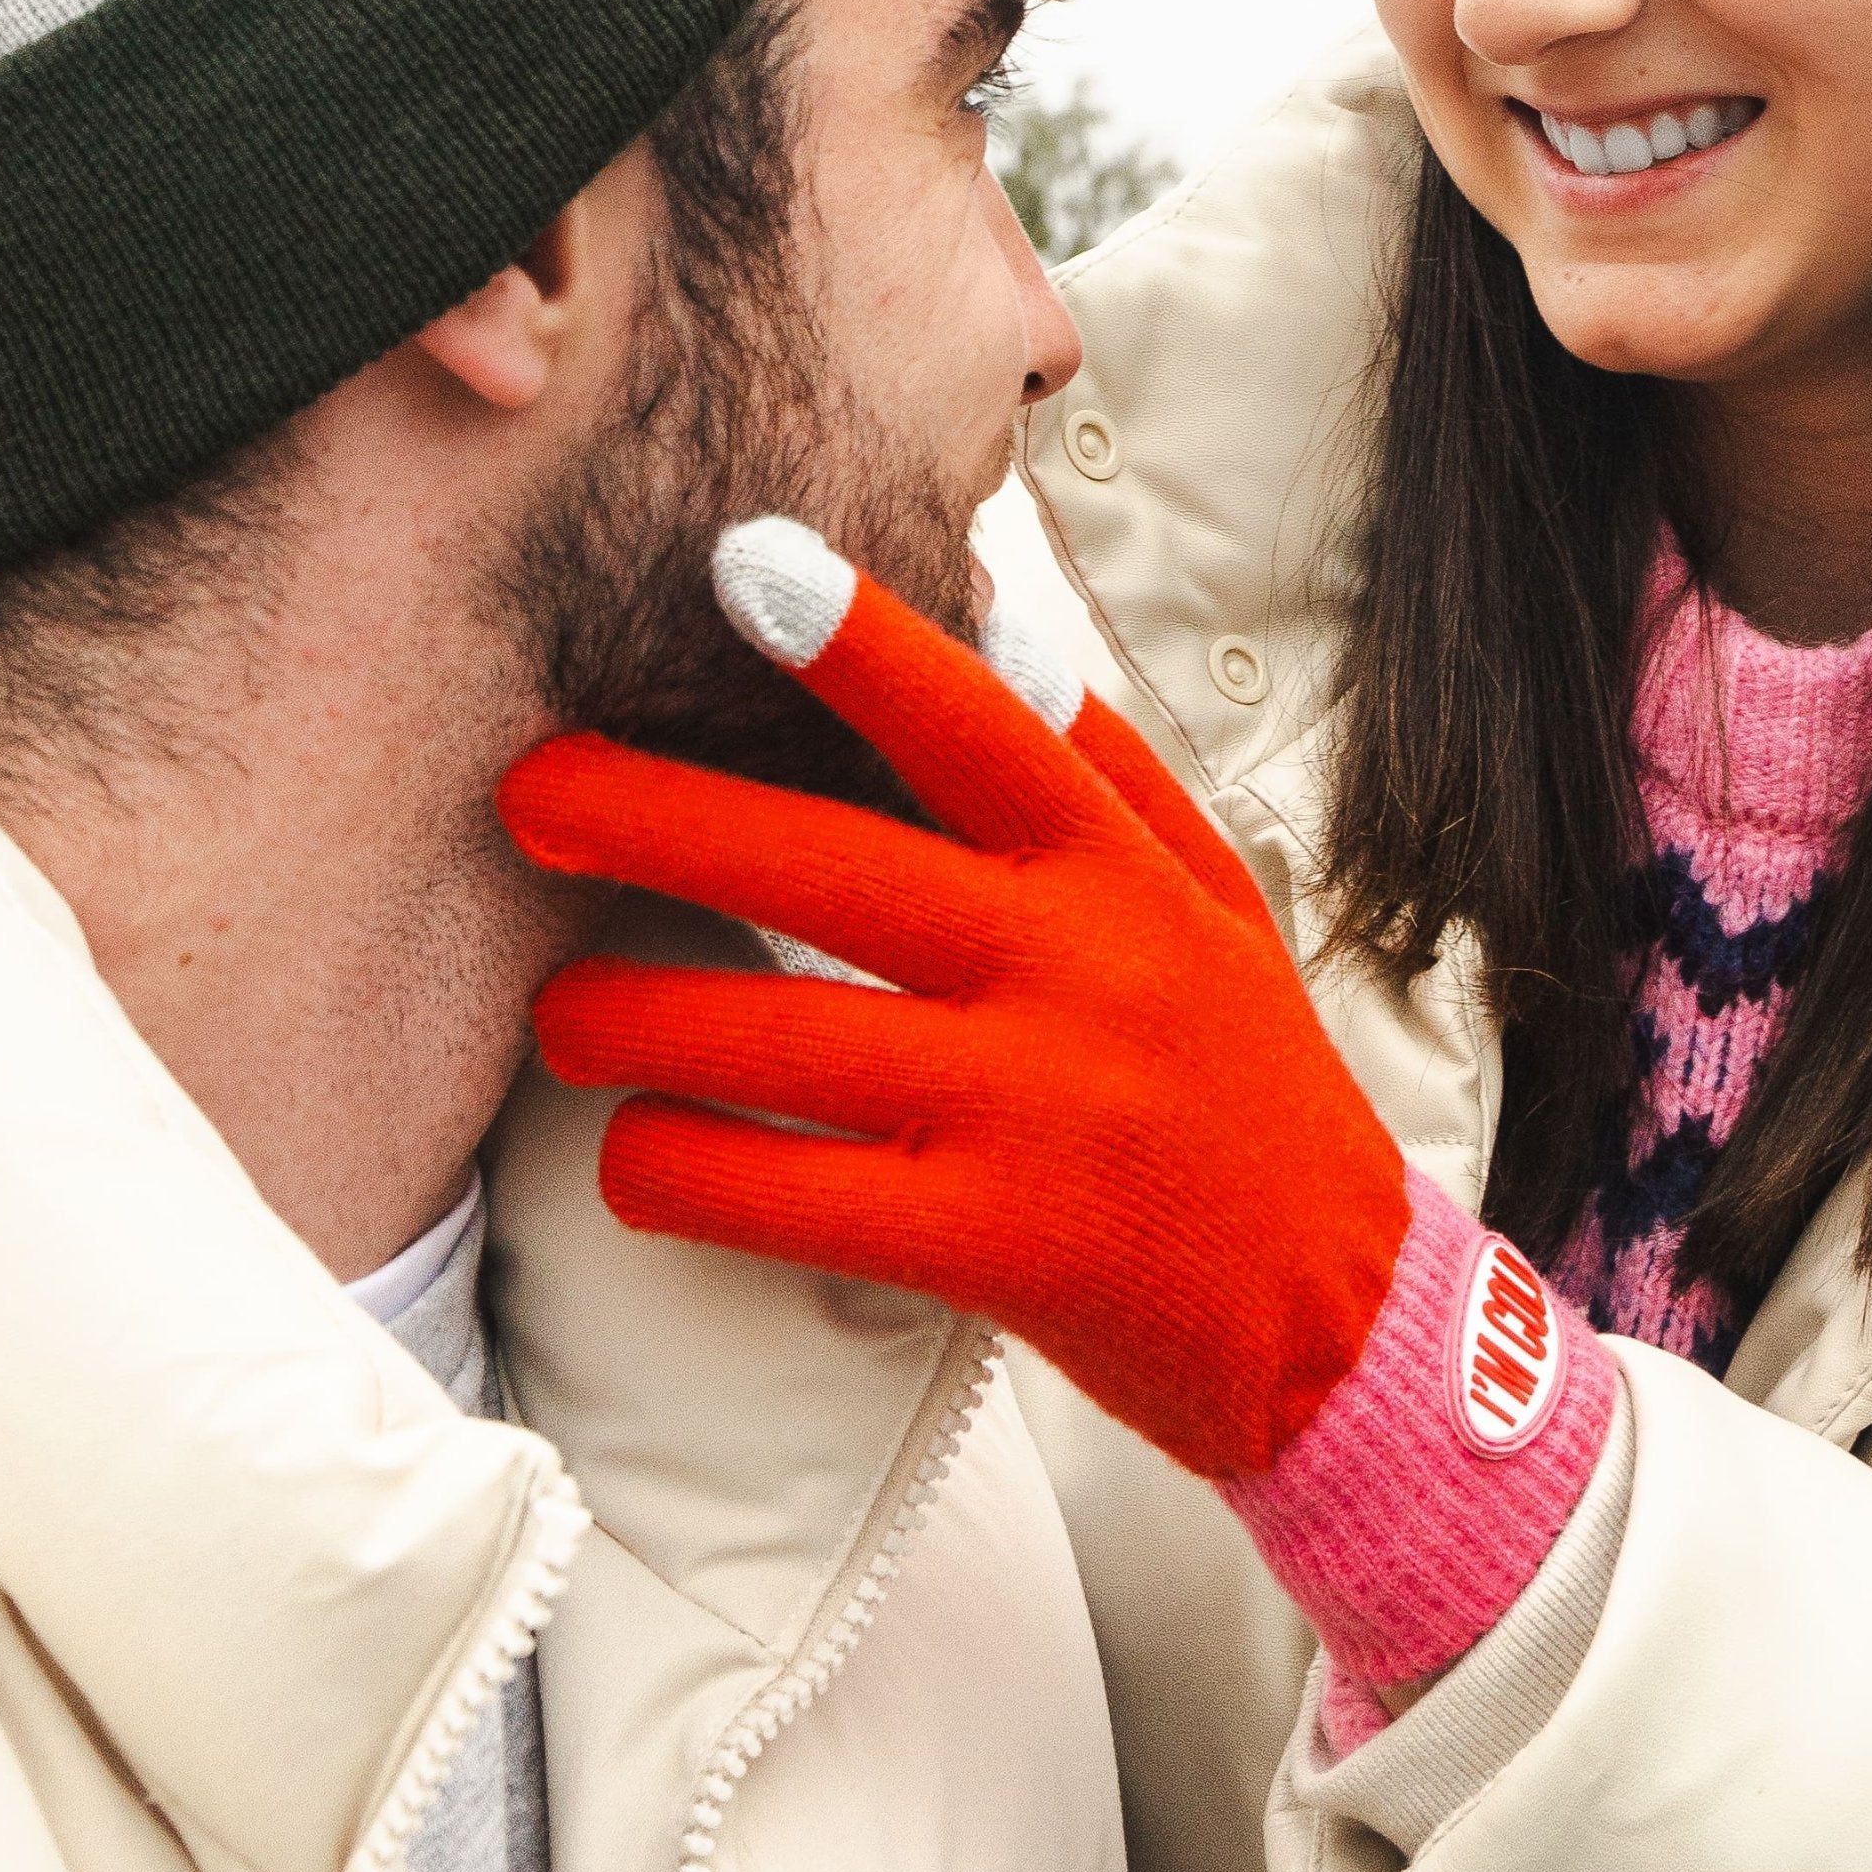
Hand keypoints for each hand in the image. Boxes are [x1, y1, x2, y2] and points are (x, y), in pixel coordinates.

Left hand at [500, 518, 1410, 1481]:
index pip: (982, 728)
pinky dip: (685, 1172)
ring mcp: (1035, 1111)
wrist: (1343, 1312)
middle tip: (528, 787)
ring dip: (633, 1014)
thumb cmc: (1253, 1087)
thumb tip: (1002, 635)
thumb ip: (1111, 778)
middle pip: (833, 869)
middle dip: (661, 815)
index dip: (863, 642)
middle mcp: (1079, 970)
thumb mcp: (1217, 909)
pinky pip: (790, 1198)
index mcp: (1122, 874)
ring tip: (555, 1010)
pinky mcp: (994, 1247)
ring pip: (783, 1038)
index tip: (742, 559)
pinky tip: (636, 1155)